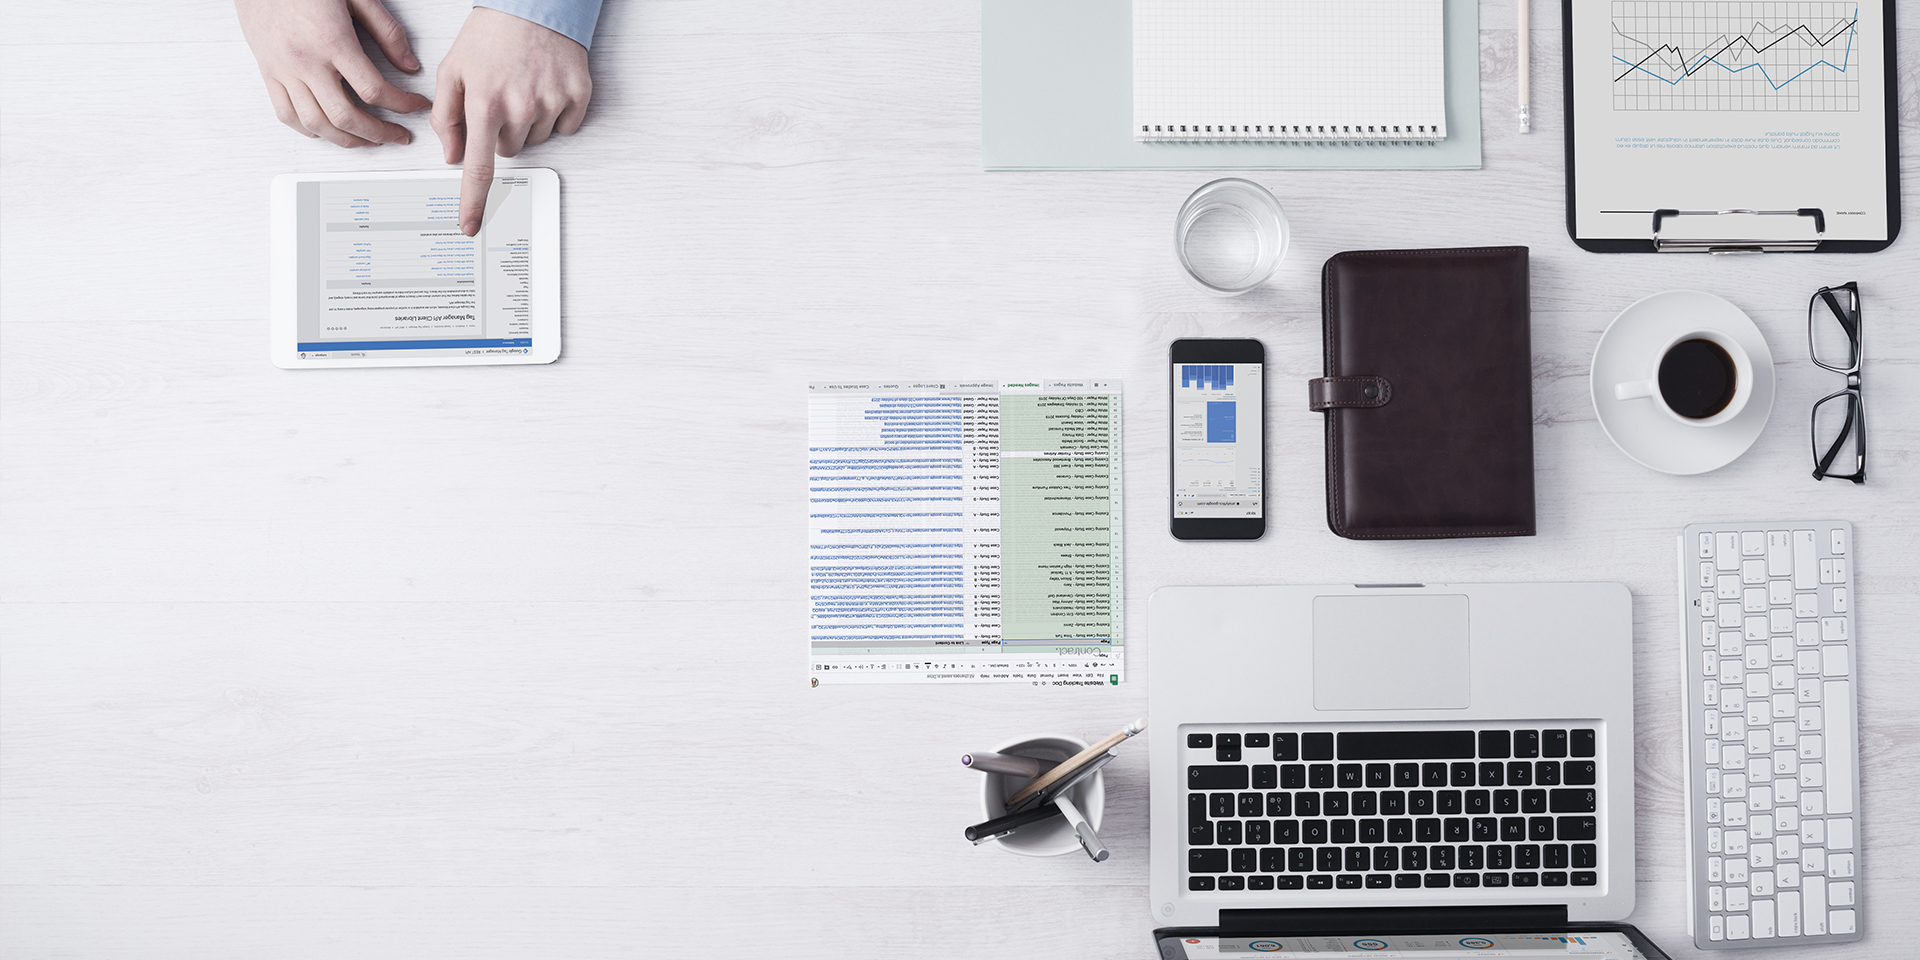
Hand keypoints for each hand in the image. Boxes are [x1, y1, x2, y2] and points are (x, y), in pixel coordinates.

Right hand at [234, 0, 431, 146]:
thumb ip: (386, 31)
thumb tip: (409, 65)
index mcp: (332, 40)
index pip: (373, 89)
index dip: (402, 105)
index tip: (416, 105)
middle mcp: (305, 61)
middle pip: (345, 116)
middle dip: (378, 133)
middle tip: (397, 135)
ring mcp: (283, 69)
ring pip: (315, 123)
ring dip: (346, 140)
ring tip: (367, 140)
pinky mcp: (267, 71)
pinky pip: (286, 114)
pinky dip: (309, 130)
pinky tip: (327, 130)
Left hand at [433, 8, 591, 235]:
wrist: (533, 3)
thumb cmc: (491, 35)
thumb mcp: (453, 70)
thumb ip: (446, 116)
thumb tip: (452, 156)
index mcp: (484, 103)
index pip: (478, 167)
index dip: (473, 201)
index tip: (471, 226)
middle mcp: (520, 108)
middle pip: (508, 150)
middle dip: (500, 132)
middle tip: (499, 98)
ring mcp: (552, 103)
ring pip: (536, 139)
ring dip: (527, 121)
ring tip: (522, 85)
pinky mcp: (577, 96)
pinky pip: (565, 127)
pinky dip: (556, 113)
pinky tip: (545, 86)